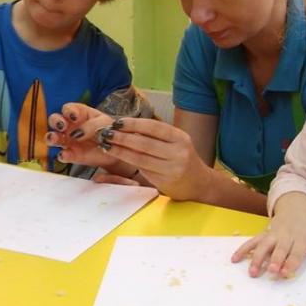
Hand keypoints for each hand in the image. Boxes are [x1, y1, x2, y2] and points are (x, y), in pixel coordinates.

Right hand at [46, 103, 139, 184]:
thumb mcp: (105, 123)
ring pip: (53, 137)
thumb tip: (77, 134)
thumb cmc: (110, 131)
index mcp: (79, 113)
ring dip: (52, 137)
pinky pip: (63, 155)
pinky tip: (66, 154)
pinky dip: (63, 155)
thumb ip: (92, 125)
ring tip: (55, 139)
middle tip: (62, 126)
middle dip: (56, 121)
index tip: (74, 116)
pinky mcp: (72, 155)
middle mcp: (70, 126)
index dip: (68, 111)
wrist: (118, 149)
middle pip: (55, 120)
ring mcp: (69, 141)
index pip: (68, 109)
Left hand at [51, 109, 209, 200]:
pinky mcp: (165, 182)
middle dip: (122, 137)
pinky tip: (118, 156)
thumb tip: (127, 126)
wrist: (200, 184)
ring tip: (106, 145)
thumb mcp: (175, 143)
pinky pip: (142, 170)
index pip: (154, 127)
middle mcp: (178, 152)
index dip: (133, 123)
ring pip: (140, 157)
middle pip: (144, 142)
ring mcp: (172, 168)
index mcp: (180, 137)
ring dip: (120, 151)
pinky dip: (127, 162)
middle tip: (106, 133)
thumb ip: (156, 136)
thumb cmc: (182, 159)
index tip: (117, 122)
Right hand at [231, 192, 305, 277]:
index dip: (291, 262)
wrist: (295, 205)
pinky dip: (243, 249)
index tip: (285, 273)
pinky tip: (235, 259)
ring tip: (252, 272)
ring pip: (264, 245)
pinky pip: (252, 241)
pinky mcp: (264, 233)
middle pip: (280, 249)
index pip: (296, 251)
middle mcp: (286, 235)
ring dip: (257, 258)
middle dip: (275, 259)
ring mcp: (273, 234)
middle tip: (270, 271)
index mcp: (301, 237)